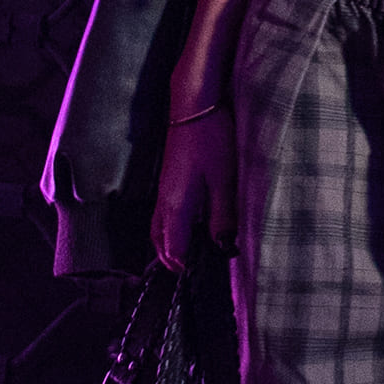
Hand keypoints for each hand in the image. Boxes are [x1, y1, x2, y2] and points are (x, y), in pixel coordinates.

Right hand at [152, 108, 237, 270]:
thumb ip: (223, 216)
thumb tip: (222, 246)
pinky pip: (164, 214)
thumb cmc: (211, 139)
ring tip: (186, 257)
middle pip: (160, 241)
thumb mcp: (224, 180)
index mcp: (175, 205)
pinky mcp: (170, 180)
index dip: (185, 265)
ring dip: (169, 245)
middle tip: (188, 273)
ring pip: (159, 228)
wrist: (194, 106)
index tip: (196, 277)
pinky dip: (171, 229)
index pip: (174, 247)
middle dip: (171, 259)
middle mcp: (164, 201)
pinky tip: (187, 228)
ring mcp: (165, 190)